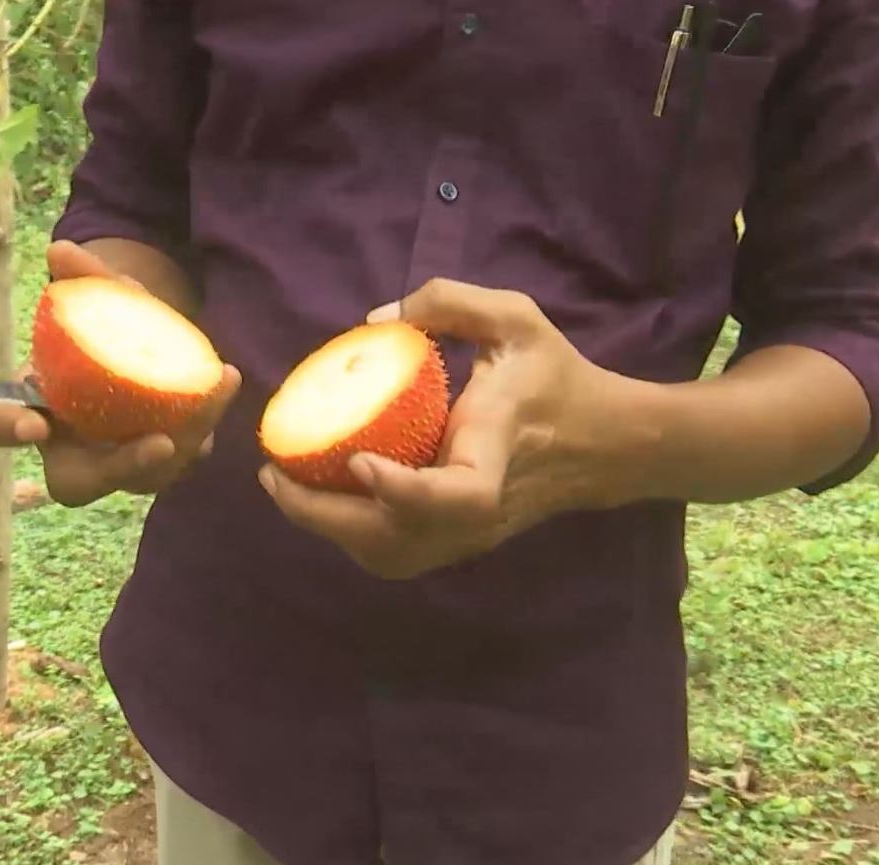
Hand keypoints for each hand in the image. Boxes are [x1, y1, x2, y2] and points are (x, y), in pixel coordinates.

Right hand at [0, 240, 241, 506]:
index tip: (35, 423)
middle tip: (161, 443)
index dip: (3, 428)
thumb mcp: (102, 296)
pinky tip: (224, 379)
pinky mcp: (161, 464)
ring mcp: (117, 468)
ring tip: (211, 394)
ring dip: (182, 442)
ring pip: (143, 477)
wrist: (150, 339)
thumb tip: (61, 251)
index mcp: (30, 410)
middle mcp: (69, 452)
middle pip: (77, 484)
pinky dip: (206, 419)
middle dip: (119, 468)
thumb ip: (83, 278)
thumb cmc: (111, 322)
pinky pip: (183, 456)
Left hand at [256, 278, 666, 579]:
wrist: (606, 444)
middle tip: (273, 473)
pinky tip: (319, 499)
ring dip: (330, 530)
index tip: (358, 463)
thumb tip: (373, 322)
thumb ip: (449, 302)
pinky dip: (349, 536)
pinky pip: (395, 555)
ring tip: (285, 486)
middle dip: (325, 517)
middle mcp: (480, 508)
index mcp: (498, 449)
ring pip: (390, 557)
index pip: (459, 494)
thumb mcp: (516, 318)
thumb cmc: (557, 376)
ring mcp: (470, 535)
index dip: (406, 492)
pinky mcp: (459, 543)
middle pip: (399, 541)